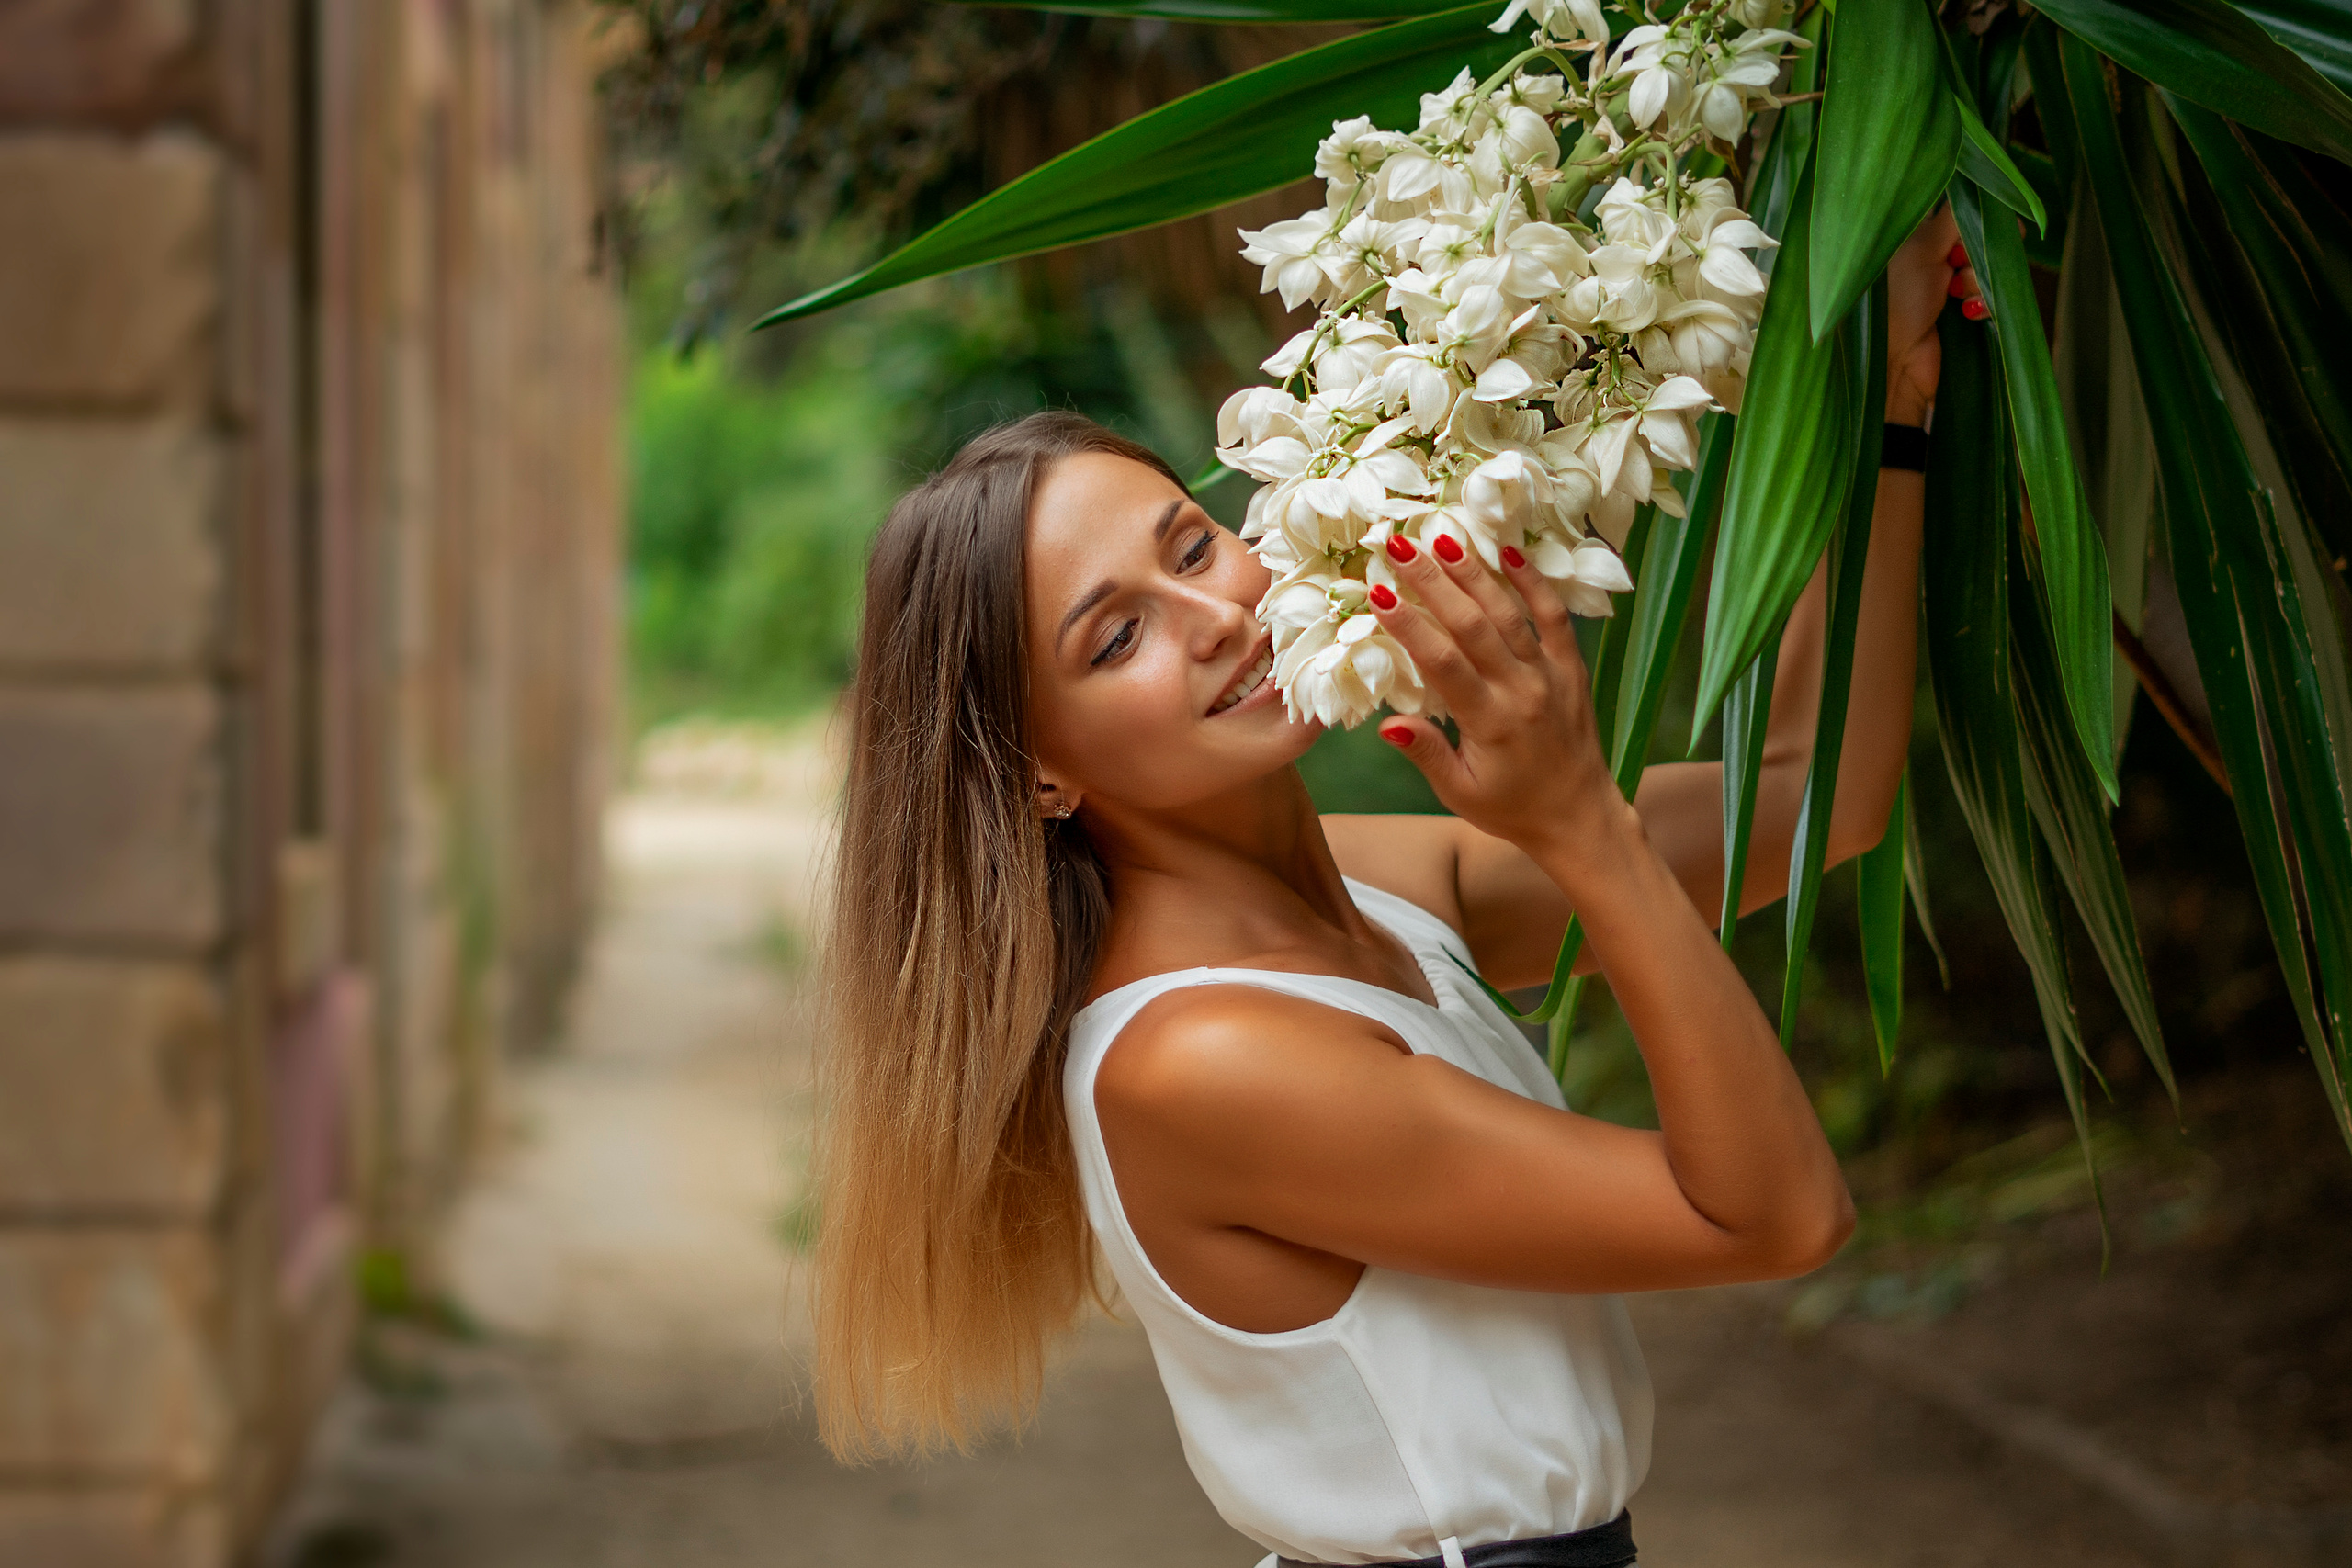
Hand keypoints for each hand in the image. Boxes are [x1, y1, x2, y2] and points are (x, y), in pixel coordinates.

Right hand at [1366, 533, 1634, 868]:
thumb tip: (1387, 724)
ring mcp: (1550, 674)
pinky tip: (1509, 552)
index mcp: (1490, 723)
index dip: (1409, 626)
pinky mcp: (1571, 667)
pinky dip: (1534, 582)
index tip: (1379, 592)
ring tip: (1444, 538)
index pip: (1443, 664)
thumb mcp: (1459, 792)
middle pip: (1472, 626)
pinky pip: (1554, 616)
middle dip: (1433, 582)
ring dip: (1475, 573)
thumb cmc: (1510, 807)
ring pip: (1509, 613)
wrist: (1579, 815)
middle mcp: (1522, 691)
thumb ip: (1425, 753)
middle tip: (1401, 545)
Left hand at [1883, 203, 1981, 426]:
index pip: (1963, 208)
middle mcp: (1935, 257)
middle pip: (1984, 236)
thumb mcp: (1921, 248)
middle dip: (1979, 253)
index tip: (1981, 225)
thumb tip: (1980, 185)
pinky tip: (1968, 315)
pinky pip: (1995, 296)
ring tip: (1956, 298)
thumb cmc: (1895, 301)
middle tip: (1956, 269)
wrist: (1893, 366)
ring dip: (1980, 281)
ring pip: (1993, 266)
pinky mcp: (1965, 314)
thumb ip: (1953, 217)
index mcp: (1917, 236)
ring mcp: (1951, 286)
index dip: (1979, 215)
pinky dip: (1986, 304)